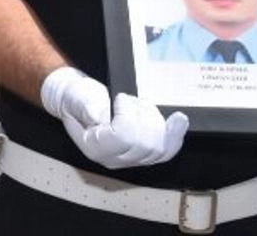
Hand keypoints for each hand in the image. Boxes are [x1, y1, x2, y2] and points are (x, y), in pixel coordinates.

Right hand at [41, 66, 187, 169]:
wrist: (81, 101)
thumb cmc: (77, 98)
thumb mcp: (76, 96)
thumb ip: (86, 105)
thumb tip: (99, 115)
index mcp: (93, 147)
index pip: (123, 138)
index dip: (128, 114)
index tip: (119, 98)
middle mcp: (113, 159)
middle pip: (145, 145)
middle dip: (143, 114)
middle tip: (130, 100)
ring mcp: (131, 159)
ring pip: (159, 148)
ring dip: (155, 119)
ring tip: (140, 104)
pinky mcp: (145, 154)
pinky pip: (167, 151)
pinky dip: (175, 135)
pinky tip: (179, 120)